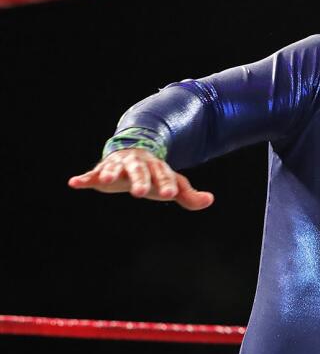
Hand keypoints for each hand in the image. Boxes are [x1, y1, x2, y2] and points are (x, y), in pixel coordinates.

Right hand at [68, 149, 213, 210]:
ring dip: (110, 172)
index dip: (167, 184)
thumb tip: (210, 200)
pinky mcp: (101, 171)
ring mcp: (118, 165)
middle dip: (140, 181)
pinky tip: (74, 183)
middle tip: (140, 193)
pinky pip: (91, 174)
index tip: (171, 194)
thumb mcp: (173, 183)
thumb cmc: (155, 174)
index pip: (164, 175)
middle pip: (139, 171)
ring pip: (115, 168)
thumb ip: (189, 195)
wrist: (134, 153)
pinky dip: (83, 178)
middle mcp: (137, 164)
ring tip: (106, 179)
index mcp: (157, 167)